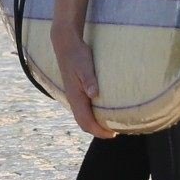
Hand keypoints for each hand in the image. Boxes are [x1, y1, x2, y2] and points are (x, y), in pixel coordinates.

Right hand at [51, 23, 114, 139]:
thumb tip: (94, 94)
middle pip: (83, 123)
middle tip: (114, 133)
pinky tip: (101, 111)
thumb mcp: (85, 66)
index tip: (112, 134)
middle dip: (97, 131)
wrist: (66, 45)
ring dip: (94, 124)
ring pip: (82, 117)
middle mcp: (73, 99)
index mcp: (75, 96)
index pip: (86, 122)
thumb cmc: (77, 55)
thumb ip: (89, 80)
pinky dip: (92, 116)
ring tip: (109, 125)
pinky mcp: (75, 91)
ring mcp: (73, 95)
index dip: (98, 131)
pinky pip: (82, 109)